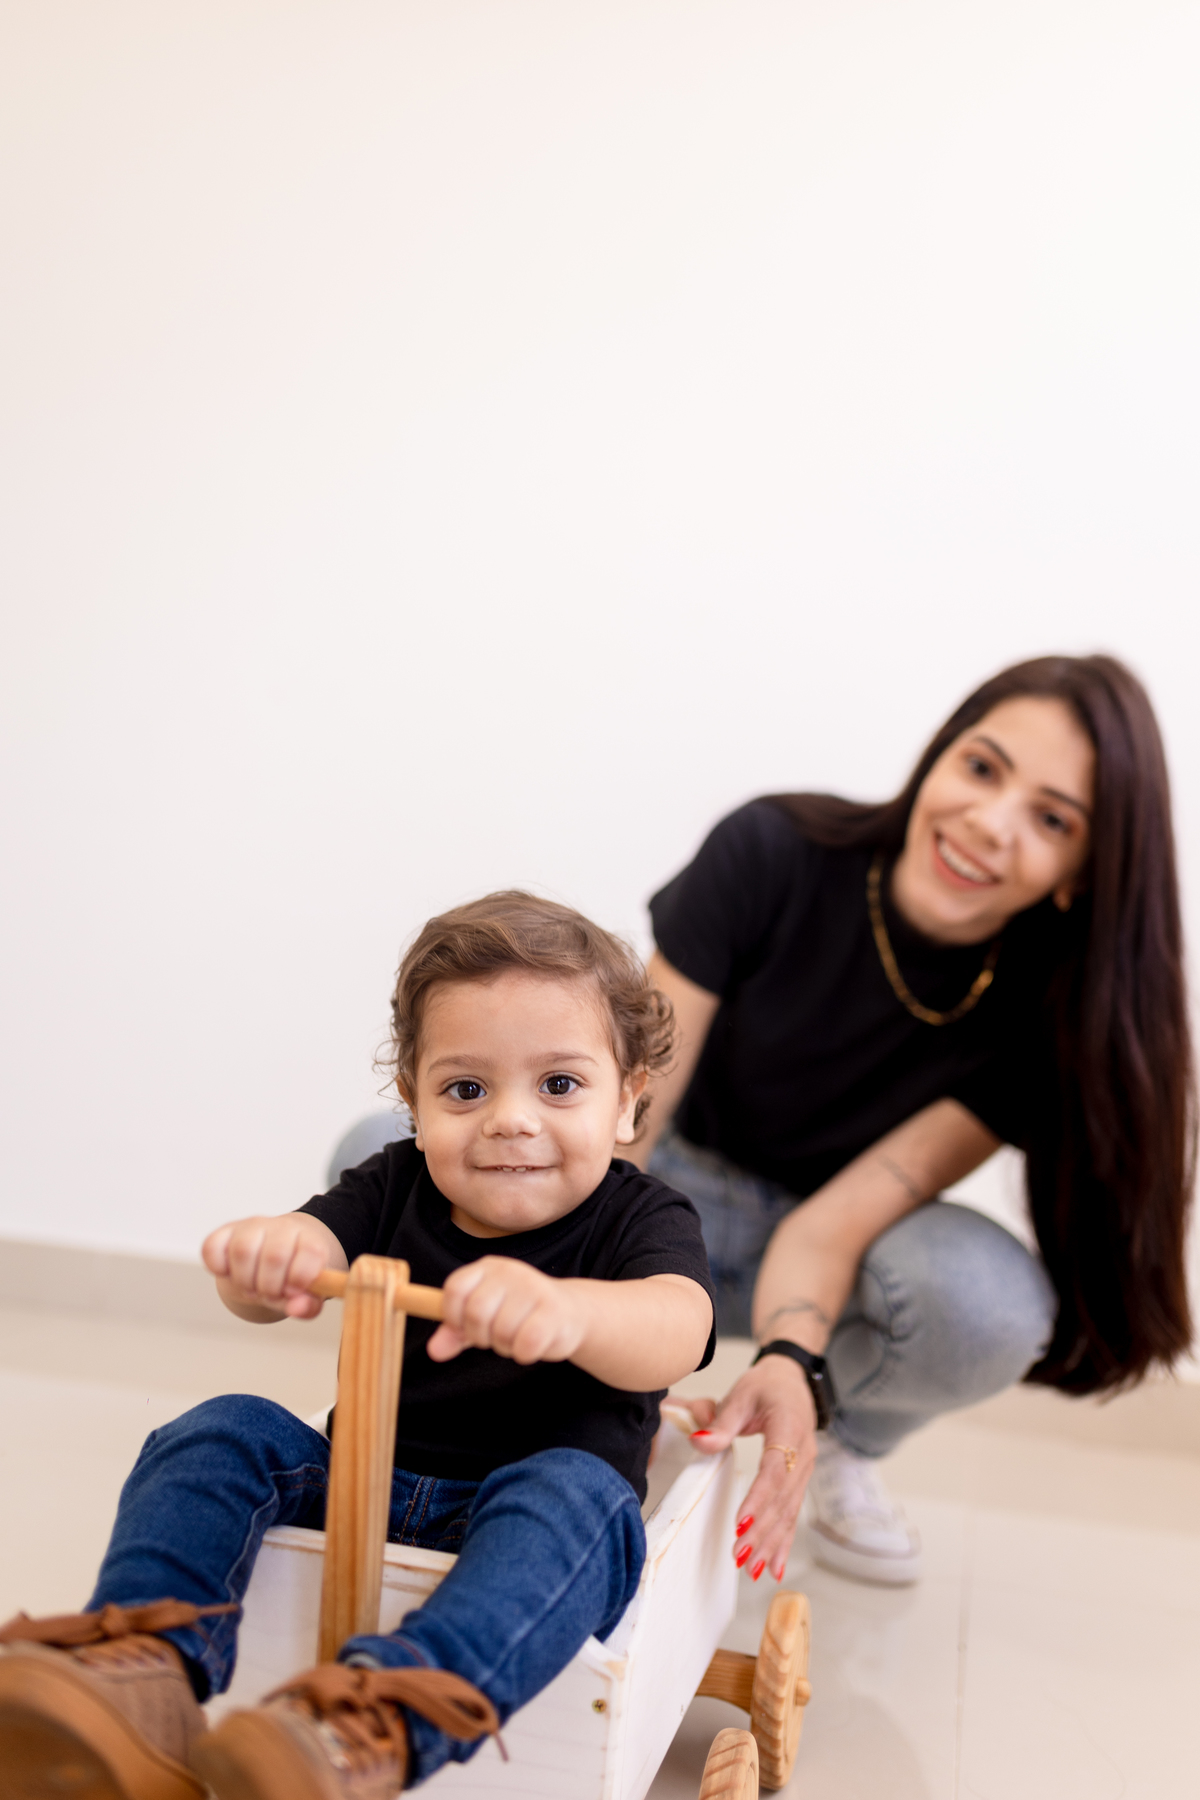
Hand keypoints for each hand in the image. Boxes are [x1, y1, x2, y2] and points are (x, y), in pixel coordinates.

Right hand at [202, 1215, 344, 1319]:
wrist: (273, 1259)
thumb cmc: (292, 1276)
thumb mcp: (308, 1294)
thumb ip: (309, 1305)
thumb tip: (296, 1309)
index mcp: (310, 1240)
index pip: (311, 1250)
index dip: (300, 1277)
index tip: (292, 1291)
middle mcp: (282, 1227)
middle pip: (274, 1255)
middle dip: (269, 1287)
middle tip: (268, 1294)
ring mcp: (253, 1227)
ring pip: (243, 1249)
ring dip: (244, 1280)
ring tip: (251, 1288)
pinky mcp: (226, 1232)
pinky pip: (212, 1247)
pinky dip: (217, 1267)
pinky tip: (229, 1274)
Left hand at [427, 1258, 586, 1364]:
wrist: (570, 1313)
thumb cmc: (519, 1314)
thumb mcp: (483, 1318)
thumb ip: (456, 1332)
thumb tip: (434, 1350)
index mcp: (488, 1268)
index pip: (455, 1289)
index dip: (453, 1316)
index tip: (465, 1328)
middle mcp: (510, 1271)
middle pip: (475, 1313)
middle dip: (481, 1336)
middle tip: (495, 1336)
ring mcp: (534, 1288)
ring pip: (501, 1333)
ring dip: (506, 1346)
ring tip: (518, 1336)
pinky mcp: (553, 1311)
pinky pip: (525, 1345)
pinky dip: (524, 1354)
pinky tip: (533, 1344)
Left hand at [683, 1355, 816, 1582]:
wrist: (792, 1380)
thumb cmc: (766, 1386)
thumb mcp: (742, 1394)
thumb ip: (722, 1420)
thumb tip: (700, 1441)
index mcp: (790, 1428)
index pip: (775, 1470)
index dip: (759, 1498)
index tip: (740, 1522)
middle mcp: (803, 1454)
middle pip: (782, 1498)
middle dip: (762, 1530)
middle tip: (740, 1555)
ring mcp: (805, 1469)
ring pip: (788, 1511)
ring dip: (771, 1542)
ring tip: (753, 1569)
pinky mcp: (799, 1480)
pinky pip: (792, 1513)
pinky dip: (784, 1541)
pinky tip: (774, 1566)